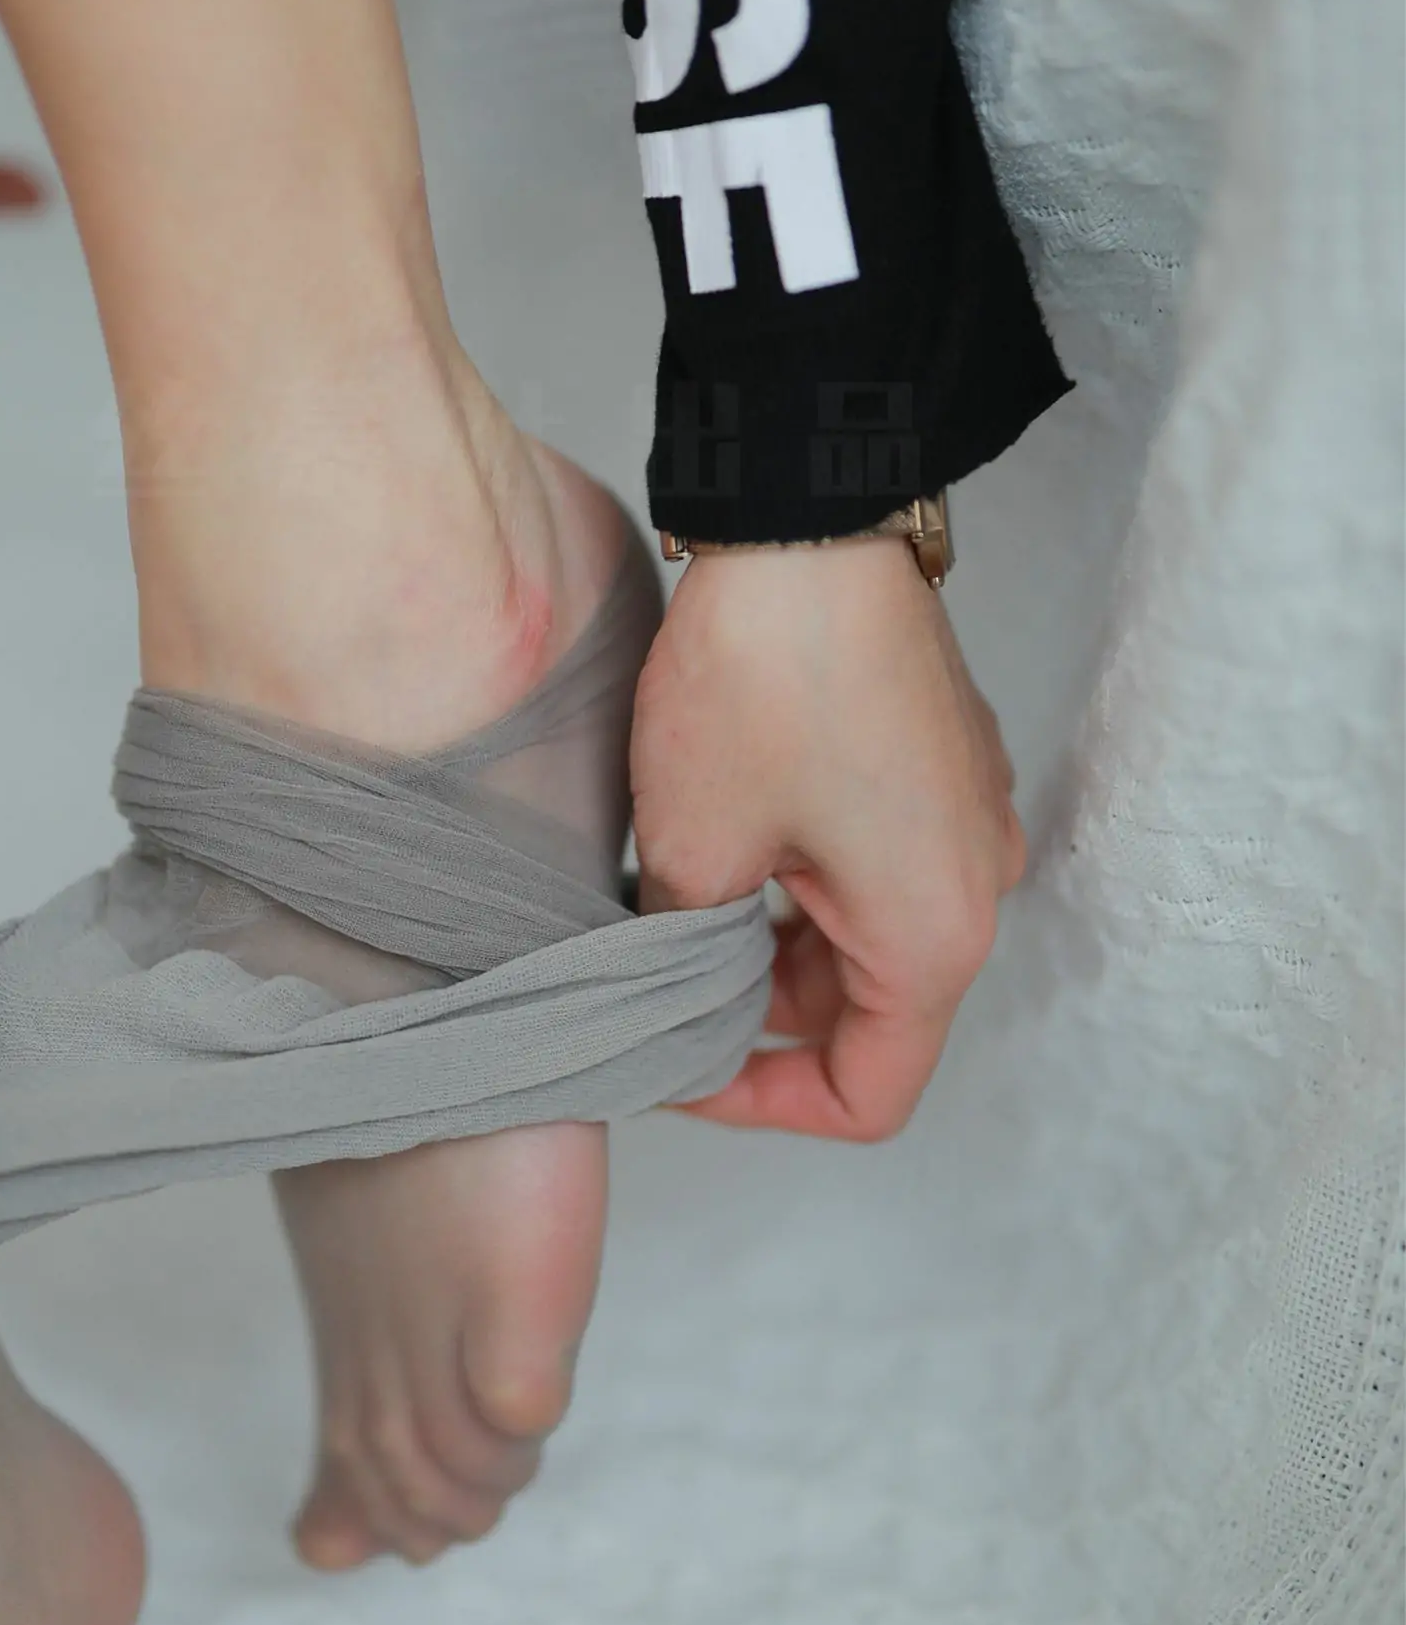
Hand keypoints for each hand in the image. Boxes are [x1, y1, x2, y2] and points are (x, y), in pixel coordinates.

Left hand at [630, 535, 1025, 1137]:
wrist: (809, 520)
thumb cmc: (768, 677)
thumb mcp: (694, 850)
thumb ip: (684, 957)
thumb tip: (664, 992)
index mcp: (933, 938)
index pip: (865, 1096)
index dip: (758, 1105)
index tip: (675, 1069)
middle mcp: (973, 887)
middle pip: (866, 1018)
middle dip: (753, 1018)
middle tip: (650, 991)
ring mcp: (965, 818)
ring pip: (862, 939)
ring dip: (770, 946)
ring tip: (670, 912)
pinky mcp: (940, 762)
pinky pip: (874, 864)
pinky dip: (799, 883)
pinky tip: (718, 845)